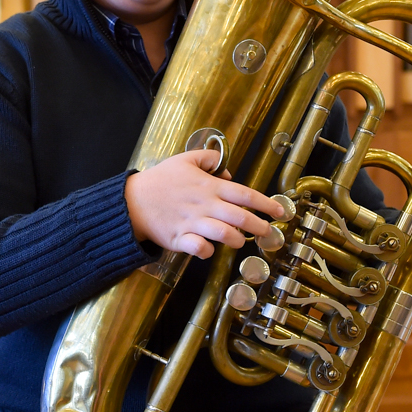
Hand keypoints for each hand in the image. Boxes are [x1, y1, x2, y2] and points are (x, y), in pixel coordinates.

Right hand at [125, 149, 285, 258]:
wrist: (131, 201)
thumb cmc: (159, 181)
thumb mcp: (184, 159)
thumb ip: (208, 159)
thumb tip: (226, 170)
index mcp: (208, 186)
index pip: (244, 193)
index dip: (265, 202)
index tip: (280, 211)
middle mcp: (204, 205)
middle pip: (239, 216)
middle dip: (259, 225)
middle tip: (269, 232)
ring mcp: (192, 223)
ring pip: (223, 233)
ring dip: (236, 239)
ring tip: (240, 240)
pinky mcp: (179, 238)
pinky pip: (198, 248)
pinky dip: (207, 251)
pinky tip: (209, 250)